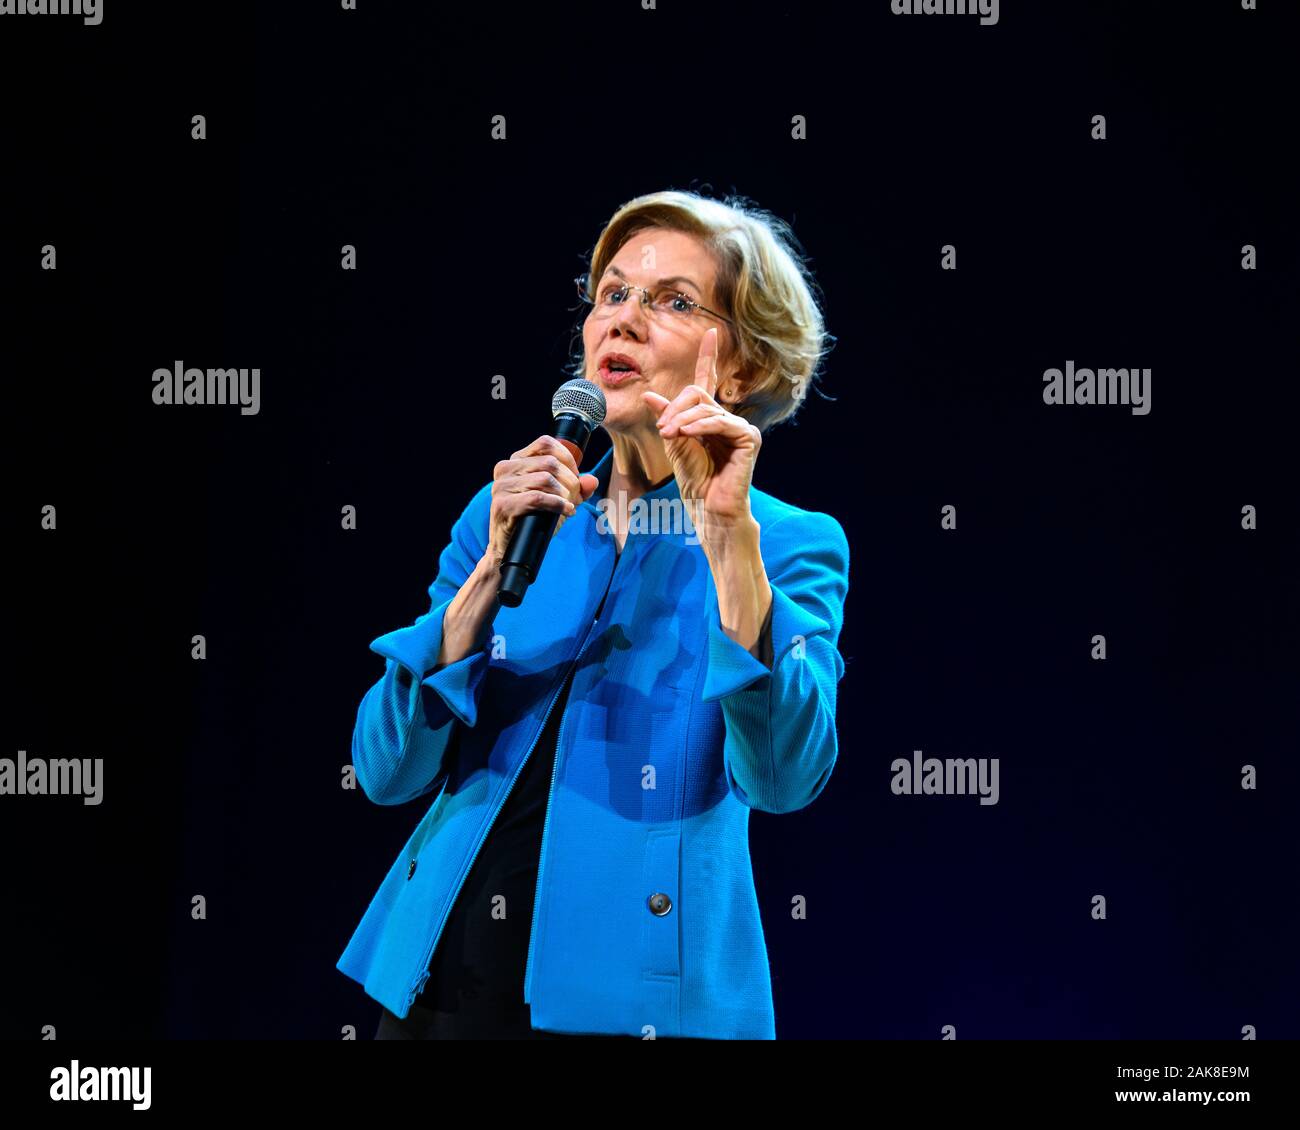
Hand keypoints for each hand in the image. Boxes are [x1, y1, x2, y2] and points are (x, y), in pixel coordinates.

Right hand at [486, 435, 598, 570]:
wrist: (510, 549)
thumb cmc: (533, 520)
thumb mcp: (558, 500)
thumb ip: (577, 489)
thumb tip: (592, 481)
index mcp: (516, 461)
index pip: (545, 443)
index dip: (567, 458)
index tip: (576, 477)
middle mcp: (505, 469)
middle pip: (549, 463)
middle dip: (570, 481)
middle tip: (575, 497)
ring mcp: (501, 487)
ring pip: (545, 478)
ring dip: (564, 494)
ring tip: (568, 506)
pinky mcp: (503, 505)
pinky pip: (537, 498)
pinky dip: (557, 504)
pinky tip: (566, 511)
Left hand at [641, 327, 761, 528]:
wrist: (708, 508)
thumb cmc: (695, 481)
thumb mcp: (674, 442)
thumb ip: (666, 417)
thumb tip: (650, 394)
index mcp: (710, 418)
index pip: (707, 381)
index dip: (708, 356)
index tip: (710, 331)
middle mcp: (727, 419)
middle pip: (697, 394)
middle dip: (675, 409)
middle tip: (663, 429)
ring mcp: (741, 428)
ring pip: (706, 408)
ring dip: (683, 421)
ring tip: (671, 436)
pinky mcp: (749, 439)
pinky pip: (721, 422)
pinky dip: (701, 426)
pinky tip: (688, 434)